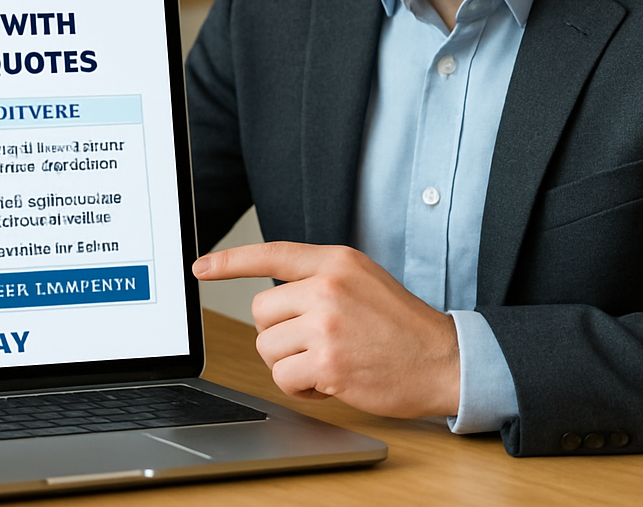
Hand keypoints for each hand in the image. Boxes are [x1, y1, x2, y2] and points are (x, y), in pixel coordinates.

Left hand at [192, 241, 459, 417]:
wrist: (442, 359)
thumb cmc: (400, 323)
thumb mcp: (361, 278)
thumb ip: (319, 276)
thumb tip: (274, 294)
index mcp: (335, 261)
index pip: (271, 254)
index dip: (230, 260)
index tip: (201, 267)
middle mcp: (327, 287)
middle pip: (261, 311)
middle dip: (278, 333)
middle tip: (310, 341)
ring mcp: (326, 325)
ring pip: (268, 347)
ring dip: (289, 362)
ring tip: (325, 360)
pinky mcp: (328, 363)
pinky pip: (284, 378)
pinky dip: (300, 387)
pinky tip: (327, 382)